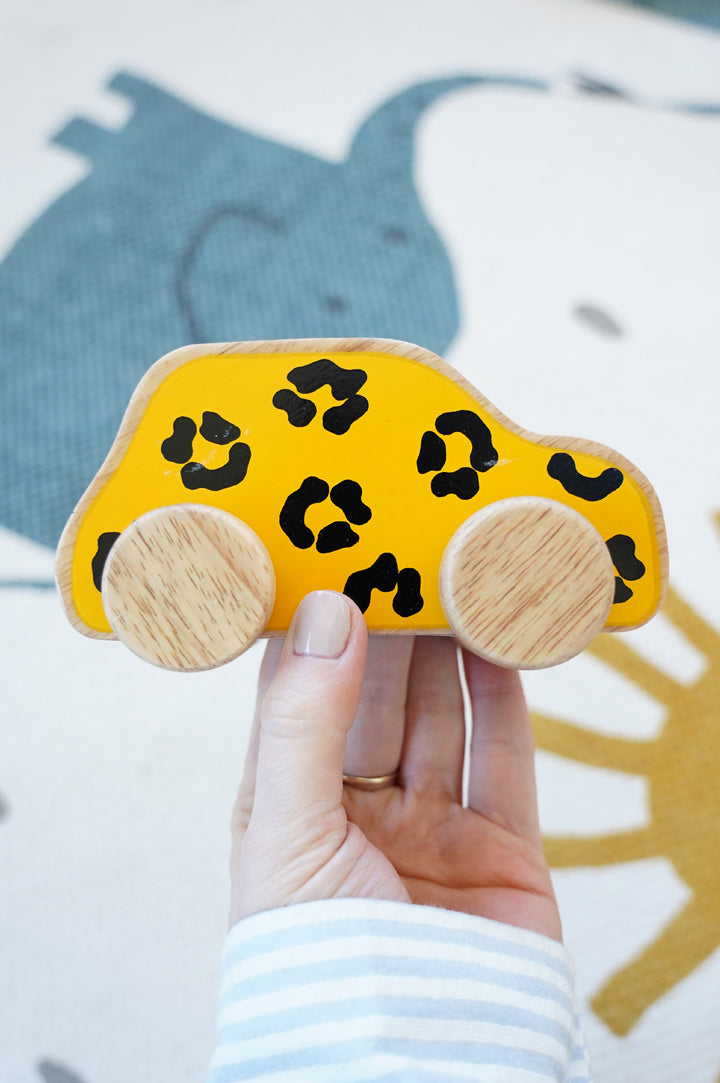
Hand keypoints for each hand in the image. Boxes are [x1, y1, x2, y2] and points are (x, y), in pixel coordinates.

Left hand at [229, 590, 561, 940]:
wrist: (414, 1071)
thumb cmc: (318, 965)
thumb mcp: (288, 834)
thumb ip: (305, 723)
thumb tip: (326, 614)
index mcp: (289, 810)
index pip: (298, 699)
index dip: (315, 633)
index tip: (333, 566)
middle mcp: (359, 815)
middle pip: (375, 702)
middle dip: (389, 635)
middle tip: (405, 565)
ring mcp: (431, 831)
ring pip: (441, 720)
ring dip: (448, 656)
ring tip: (456, 586)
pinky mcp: (500, 851)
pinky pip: (505, 759)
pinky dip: (504, 700)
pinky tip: (498, 644)